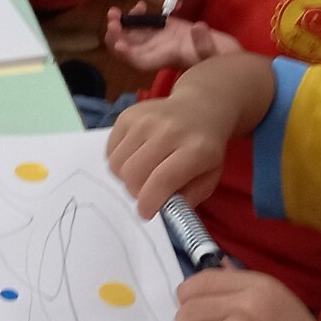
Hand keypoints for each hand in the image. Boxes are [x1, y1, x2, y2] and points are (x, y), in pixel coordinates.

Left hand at [104, 11, 227, 73]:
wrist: (225, 52)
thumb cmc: (221, 57)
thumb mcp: (216, 53)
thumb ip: (205, 43)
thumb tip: (198, 28)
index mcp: (166, 60)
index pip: (141, 63)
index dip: (128, 56)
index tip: (120, 45)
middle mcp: (156, 52)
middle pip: (128, 50)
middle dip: (115, 37)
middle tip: (112, 21)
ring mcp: (158, 40)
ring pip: (130, 36)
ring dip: (119, 25)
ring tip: (114, 12)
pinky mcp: (162, 29)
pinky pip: (142, 24)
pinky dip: (136, 16)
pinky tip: (140, 5)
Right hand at [104, 95, 228, 216]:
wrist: (199, 108)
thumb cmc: (205, 148)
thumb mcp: (210, 177)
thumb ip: (188, 197)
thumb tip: (163, 209)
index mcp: (195, 149)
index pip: (162, 181)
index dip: (149, 203)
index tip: (147, 212)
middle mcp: (168, 131)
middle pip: (133, 174)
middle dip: (135, 192)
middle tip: (145, 193)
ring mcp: (144, 120)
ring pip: (117, 164)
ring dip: (125, 178)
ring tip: (141, 174)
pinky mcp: (127, 115)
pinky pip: (110, 150)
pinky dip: (119, 162)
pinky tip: (135, 158)